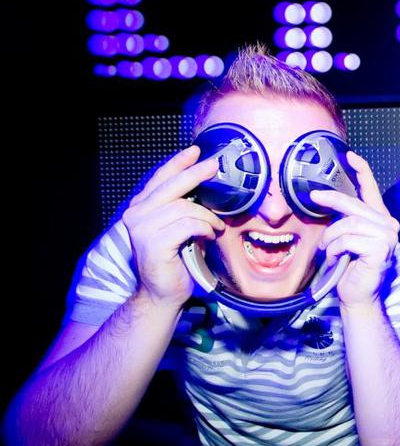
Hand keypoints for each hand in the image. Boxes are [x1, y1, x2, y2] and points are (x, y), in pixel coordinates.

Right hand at [121, 145, 225, 307]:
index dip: (177, 164)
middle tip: (214, 166)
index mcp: (141, 209)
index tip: (195, 151)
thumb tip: (204, 190)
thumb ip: (181, 209)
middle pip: (171, 187)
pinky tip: (209, 235)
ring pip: (185, 208)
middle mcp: (137, 216)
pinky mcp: (154, 244)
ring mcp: (143, 230)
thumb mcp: (177, 229)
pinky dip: (204, 228)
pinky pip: (188, 226)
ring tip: (216, 226)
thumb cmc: (174, 262)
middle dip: (195, 174)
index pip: (159, 179)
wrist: (163, 294)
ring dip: (207, 216)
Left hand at [313, 152, 399, 307]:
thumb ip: (345, 221)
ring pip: (348, 225)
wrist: (358, 296)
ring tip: (328, 251)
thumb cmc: (350, 269)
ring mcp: (388, 237)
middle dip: (332, 201)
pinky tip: (336, 259)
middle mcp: (389, 226)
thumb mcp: (345, 239)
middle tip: (314, 196)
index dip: (361, 171)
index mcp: (380, 220)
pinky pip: (348, 240)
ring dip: (331, 239)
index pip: (371, 191)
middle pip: (354, 206)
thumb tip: (327, 199)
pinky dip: (336, 249)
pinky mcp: (381, 248)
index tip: (348, 156)